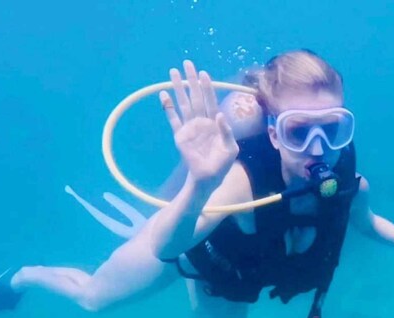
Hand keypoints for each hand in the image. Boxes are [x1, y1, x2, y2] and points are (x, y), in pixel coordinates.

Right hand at [159, 60, 237, 187]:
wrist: (208, 178)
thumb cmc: (222, 164)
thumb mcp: (231, 148)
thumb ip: (226, 131)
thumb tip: (220, 115)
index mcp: (215, 122)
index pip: (211, 100)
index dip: (207, 87)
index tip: (203, 73)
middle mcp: (202, 120)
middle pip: (196, 96)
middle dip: (191, 80)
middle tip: (187, 64)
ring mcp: (190, 126)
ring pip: (183, 103)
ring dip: (178, 88)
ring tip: (172, 72)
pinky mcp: (180, 135)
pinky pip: (173, 118)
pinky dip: (167, 106)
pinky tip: (163, 94)